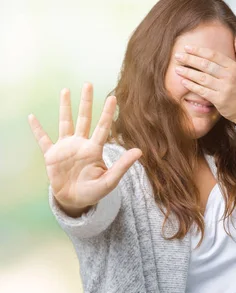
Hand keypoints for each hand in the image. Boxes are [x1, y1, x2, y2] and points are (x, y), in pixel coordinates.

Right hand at [28, 83, 141, 215]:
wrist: (75, 200)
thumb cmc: (94, 191)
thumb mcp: (110, 180)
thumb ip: (122, 166)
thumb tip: (140, 151)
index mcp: (94, 149)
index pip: (103, 127)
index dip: (107, 112)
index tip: (112, 97)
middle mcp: (81, 144)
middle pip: (84, 118)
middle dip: (86, 102)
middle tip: (88, 84)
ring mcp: (66, 148)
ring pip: (65, 123)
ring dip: (65, 107)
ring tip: (65, 90)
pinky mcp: (52, 155)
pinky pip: (43, 140)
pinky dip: (37, 129)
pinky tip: (32, 117)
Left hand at [174, 35, 235, 125]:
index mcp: (234, 67)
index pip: (213, 55)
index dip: (199, 51)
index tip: (187, 48)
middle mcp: (229, 77)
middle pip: (206, 65)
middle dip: (190, 60)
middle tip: (178, 56)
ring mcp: (224, 88)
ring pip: (202, 78)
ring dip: (188, 72)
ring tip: (177, 68)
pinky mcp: (219, 100)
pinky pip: (202, 91)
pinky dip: (192, 86)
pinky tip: (183, 81)